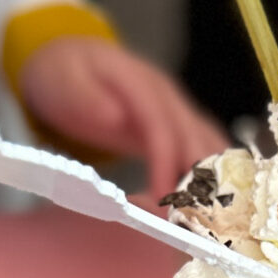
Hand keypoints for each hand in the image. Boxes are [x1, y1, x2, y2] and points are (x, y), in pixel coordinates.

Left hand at [15, 33, 222, 201]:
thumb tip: (115, 117)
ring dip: (210, 181)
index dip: (166, 161)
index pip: (162, 125)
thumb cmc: (63, 73)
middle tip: (188, 220)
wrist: (70, 58)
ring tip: (203, 220)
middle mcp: (167, 96)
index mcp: (140, 83)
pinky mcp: (176, 125)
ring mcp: (175, 109)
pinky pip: (205, 149)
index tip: (162, 196)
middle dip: (196, 179)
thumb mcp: (63, 80)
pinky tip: (215, 205)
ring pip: (208, 145)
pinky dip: (213, 176)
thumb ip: (85, 97)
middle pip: (195, 138)